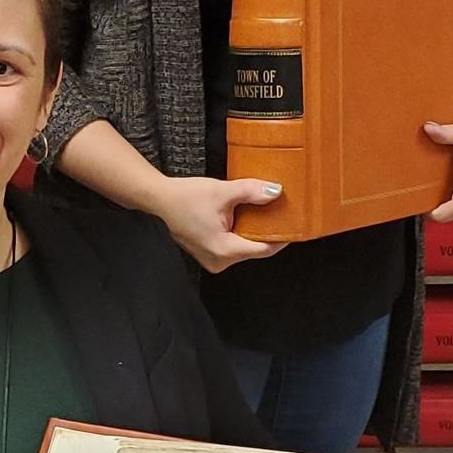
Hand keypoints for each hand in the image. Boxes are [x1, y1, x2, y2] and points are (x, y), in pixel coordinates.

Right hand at [153, 174, 285, 273]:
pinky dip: (240, 232)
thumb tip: (275, 191)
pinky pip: (232, 245)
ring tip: (262, 212)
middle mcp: (219, 261)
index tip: (295, 224)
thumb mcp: (223, 191)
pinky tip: (243, 216)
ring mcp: (212, 259)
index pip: (264, 249)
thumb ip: (251, 191)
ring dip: (253, 230)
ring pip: (244, 246)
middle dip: (268, 231)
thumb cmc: (183, 198)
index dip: (282, 236)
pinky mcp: (208, 253)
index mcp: (224, 250)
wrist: (156, 200)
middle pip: (255, 249)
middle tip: (281, 213)